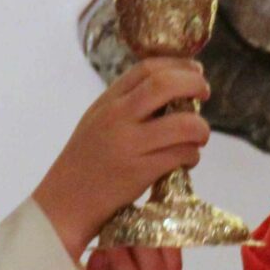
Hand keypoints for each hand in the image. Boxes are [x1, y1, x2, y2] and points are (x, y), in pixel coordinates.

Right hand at [33, 58, 210, 256]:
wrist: (64, 203)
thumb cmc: (86, 162)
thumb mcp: (98, 121)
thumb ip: (127, 104)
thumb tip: (173, 90)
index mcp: (107, 102)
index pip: (147, 69)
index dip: (178, 65)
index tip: (195, 71)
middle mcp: (116, 117)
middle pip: (166, 85)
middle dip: (194, 84)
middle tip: (205, 94)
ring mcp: (128, 144)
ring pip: (184, 124)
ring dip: (201, 128)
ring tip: (199, 137)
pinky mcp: (140, 172)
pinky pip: (181, 155)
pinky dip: (192, 156)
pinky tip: (186, 160)